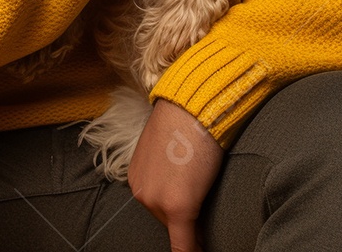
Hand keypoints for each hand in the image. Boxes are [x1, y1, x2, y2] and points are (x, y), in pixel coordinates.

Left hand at [128, 98, 223, 251]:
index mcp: (138, 176)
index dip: (172, 210)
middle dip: (182, 213)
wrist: (194, 105)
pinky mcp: (178, 207)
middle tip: (199, 196)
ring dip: (190, 222)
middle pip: (165, 217)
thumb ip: (165, 169)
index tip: (181, 217)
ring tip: (204, 198)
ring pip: (177, 226)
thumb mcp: (166, 146)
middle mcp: (142, 190)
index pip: (157, 204)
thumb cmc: (185, 118)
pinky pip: (183, 243)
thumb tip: (177, 183)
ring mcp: (157, 201)